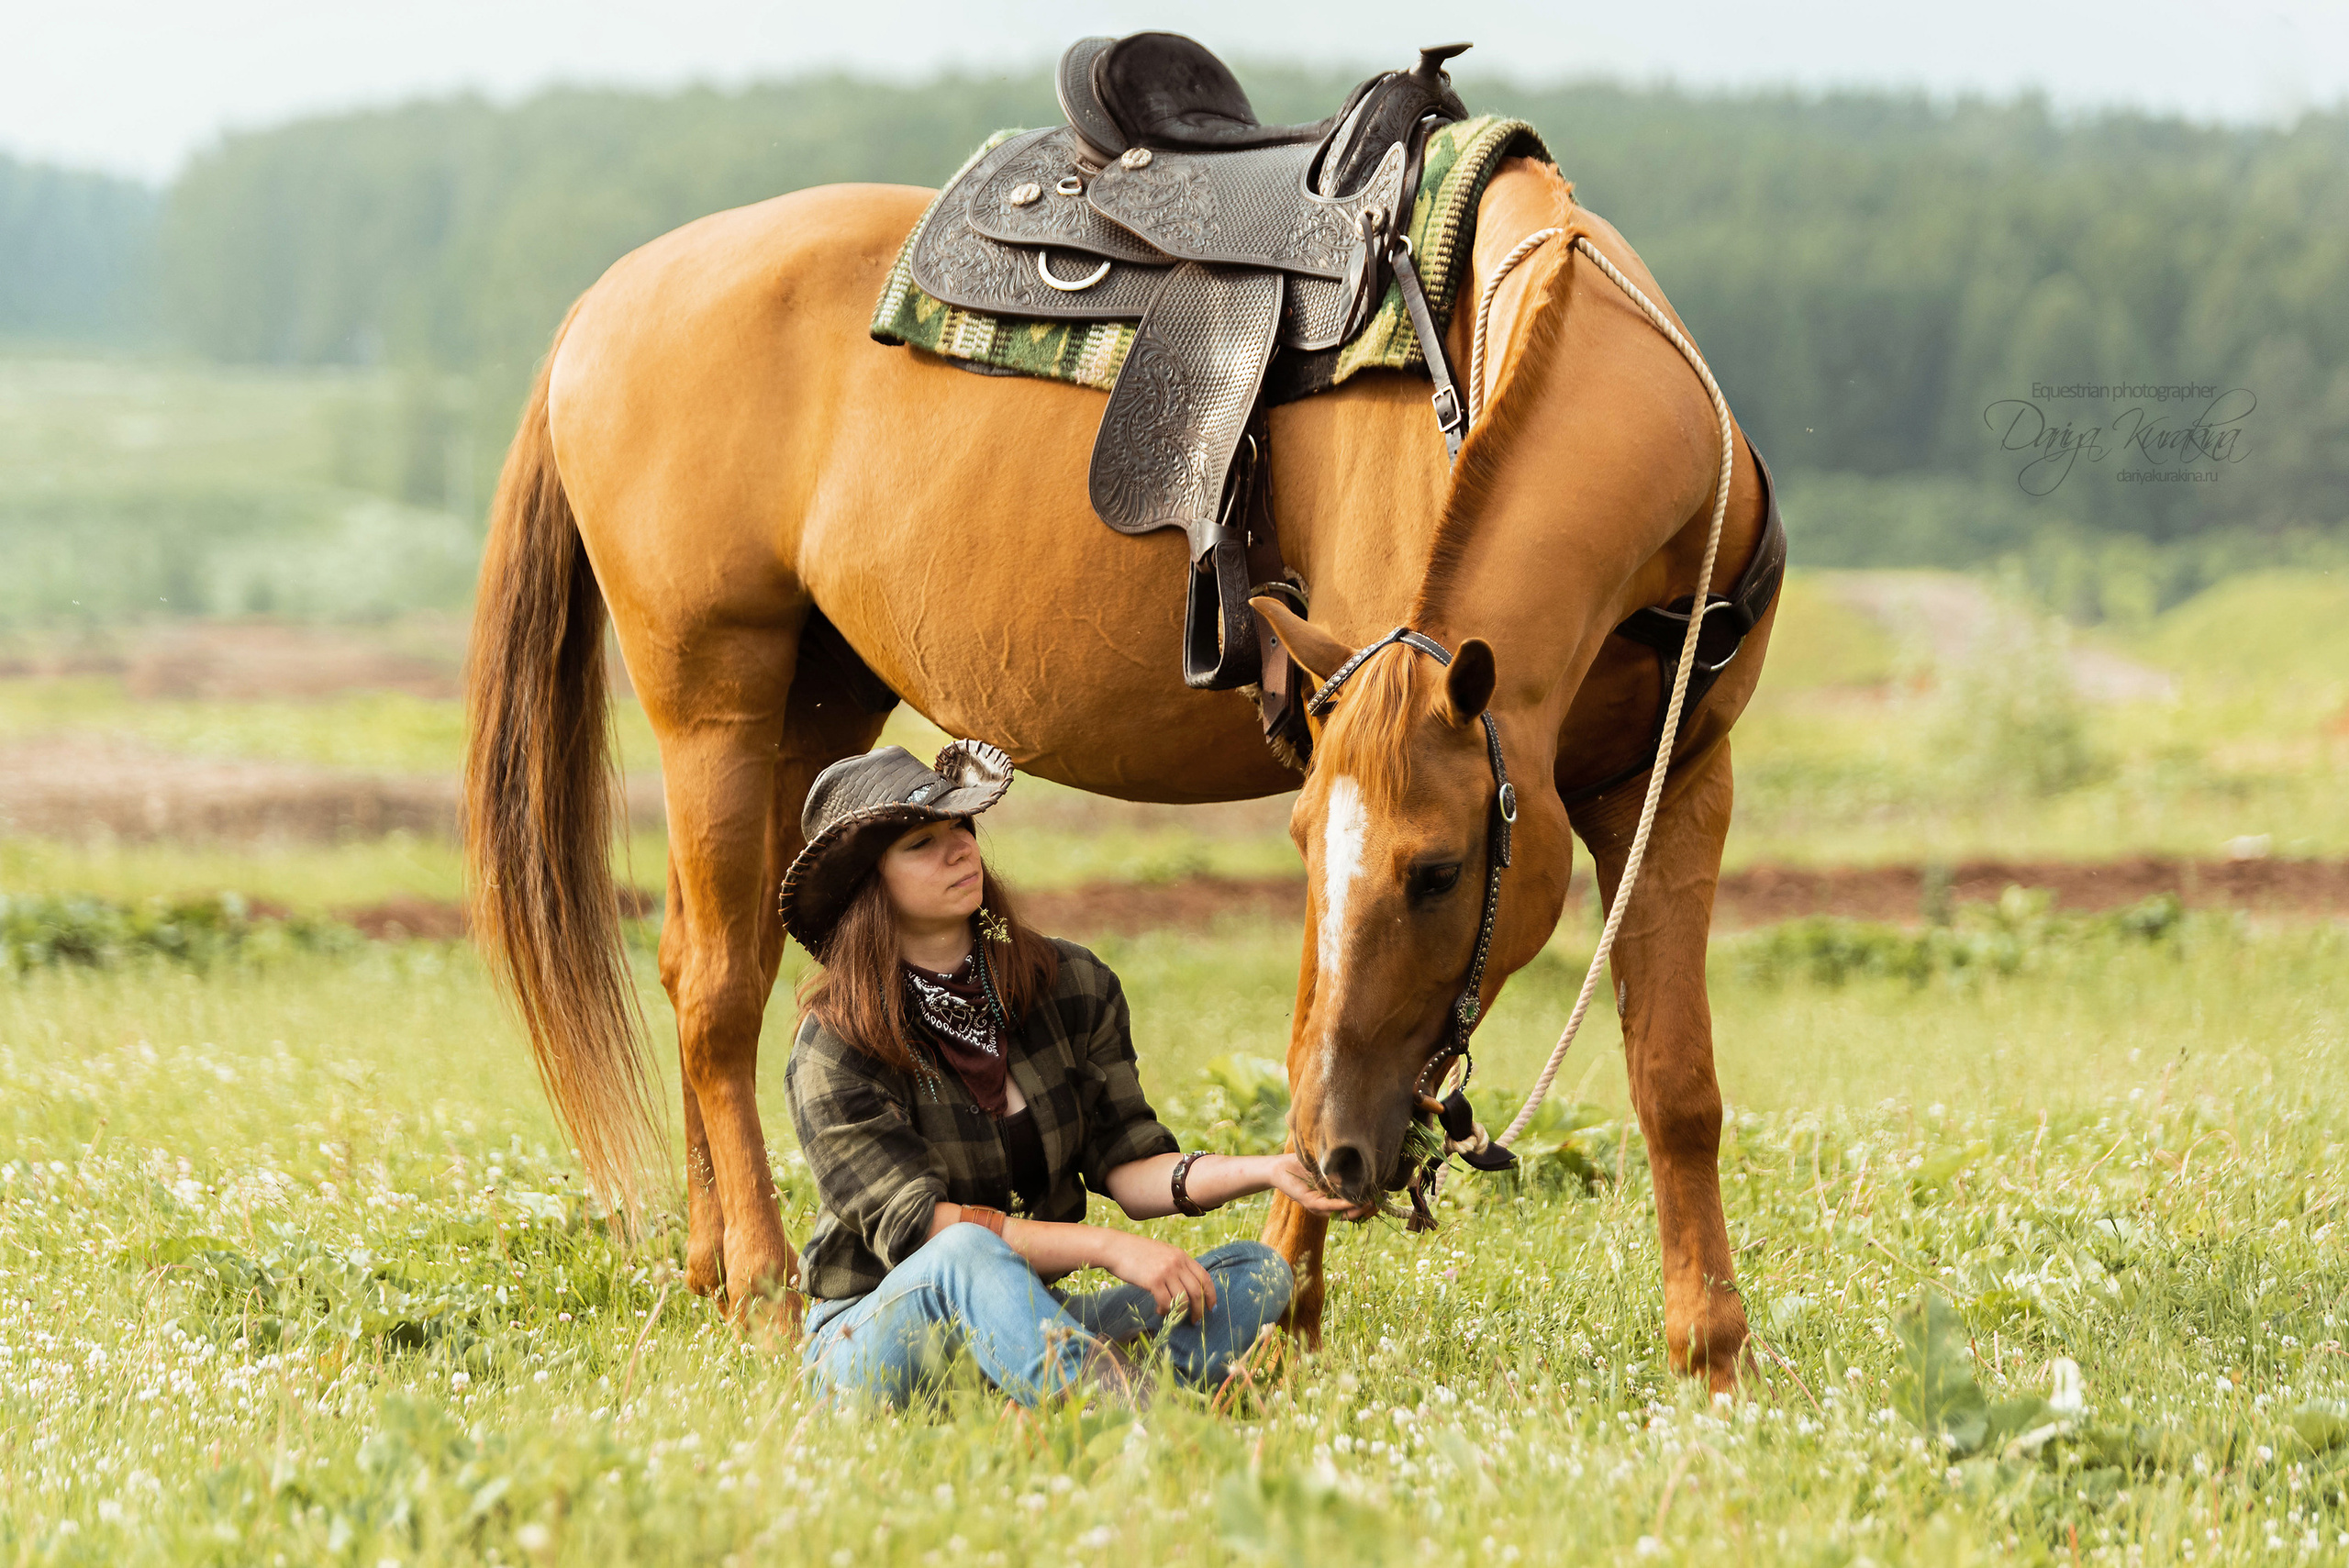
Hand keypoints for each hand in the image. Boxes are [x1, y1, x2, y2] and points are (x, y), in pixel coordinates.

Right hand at [1099, 1231, 1216, 1322]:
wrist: (1114, 1247)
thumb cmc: (1135, 1252)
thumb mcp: (1161, 1253)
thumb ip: (1175, 1265)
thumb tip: (1186, 1286)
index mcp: (1181, 1255)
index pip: (1204, 1277)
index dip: (1211, 1294)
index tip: (1211, 1307)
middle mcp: (1177, 1262)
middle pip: (1197, 1291)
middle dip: (1199, 1310)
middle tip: (1195, 1321)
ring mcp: (1166, 1271)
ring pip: (1183, 1299)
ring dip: (1181, 1313)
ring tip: (1173, 1317)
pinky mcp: (1153, 1281)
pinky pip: (1167, 1302)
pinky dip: (1165, 1310)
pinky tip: (1159, 1310)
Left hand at [1265, 1152, 1377, 1220]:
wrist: (1279, 1168)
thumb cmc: (1302, 1163)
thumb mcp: (1327, 1164)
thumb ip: (1343, 1167)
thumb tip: (1366, 1163)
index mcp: (1335, 1197)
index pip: (1357, 1205)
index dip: (1371, 1203)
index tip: (1383, 1197)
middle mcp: (1329, 1205)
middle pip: (1354, 1212)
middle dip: (1369, 1209)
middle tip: (1379, 1202)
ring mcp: (1321, 1206)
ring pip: (1344, 1212)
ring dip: (1359, 1208)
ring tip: (1370, 1202)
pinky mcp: (1312, 1203)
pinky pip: (1331, 1206)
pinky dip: (1343, 1204)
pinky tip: (1353, 1199)